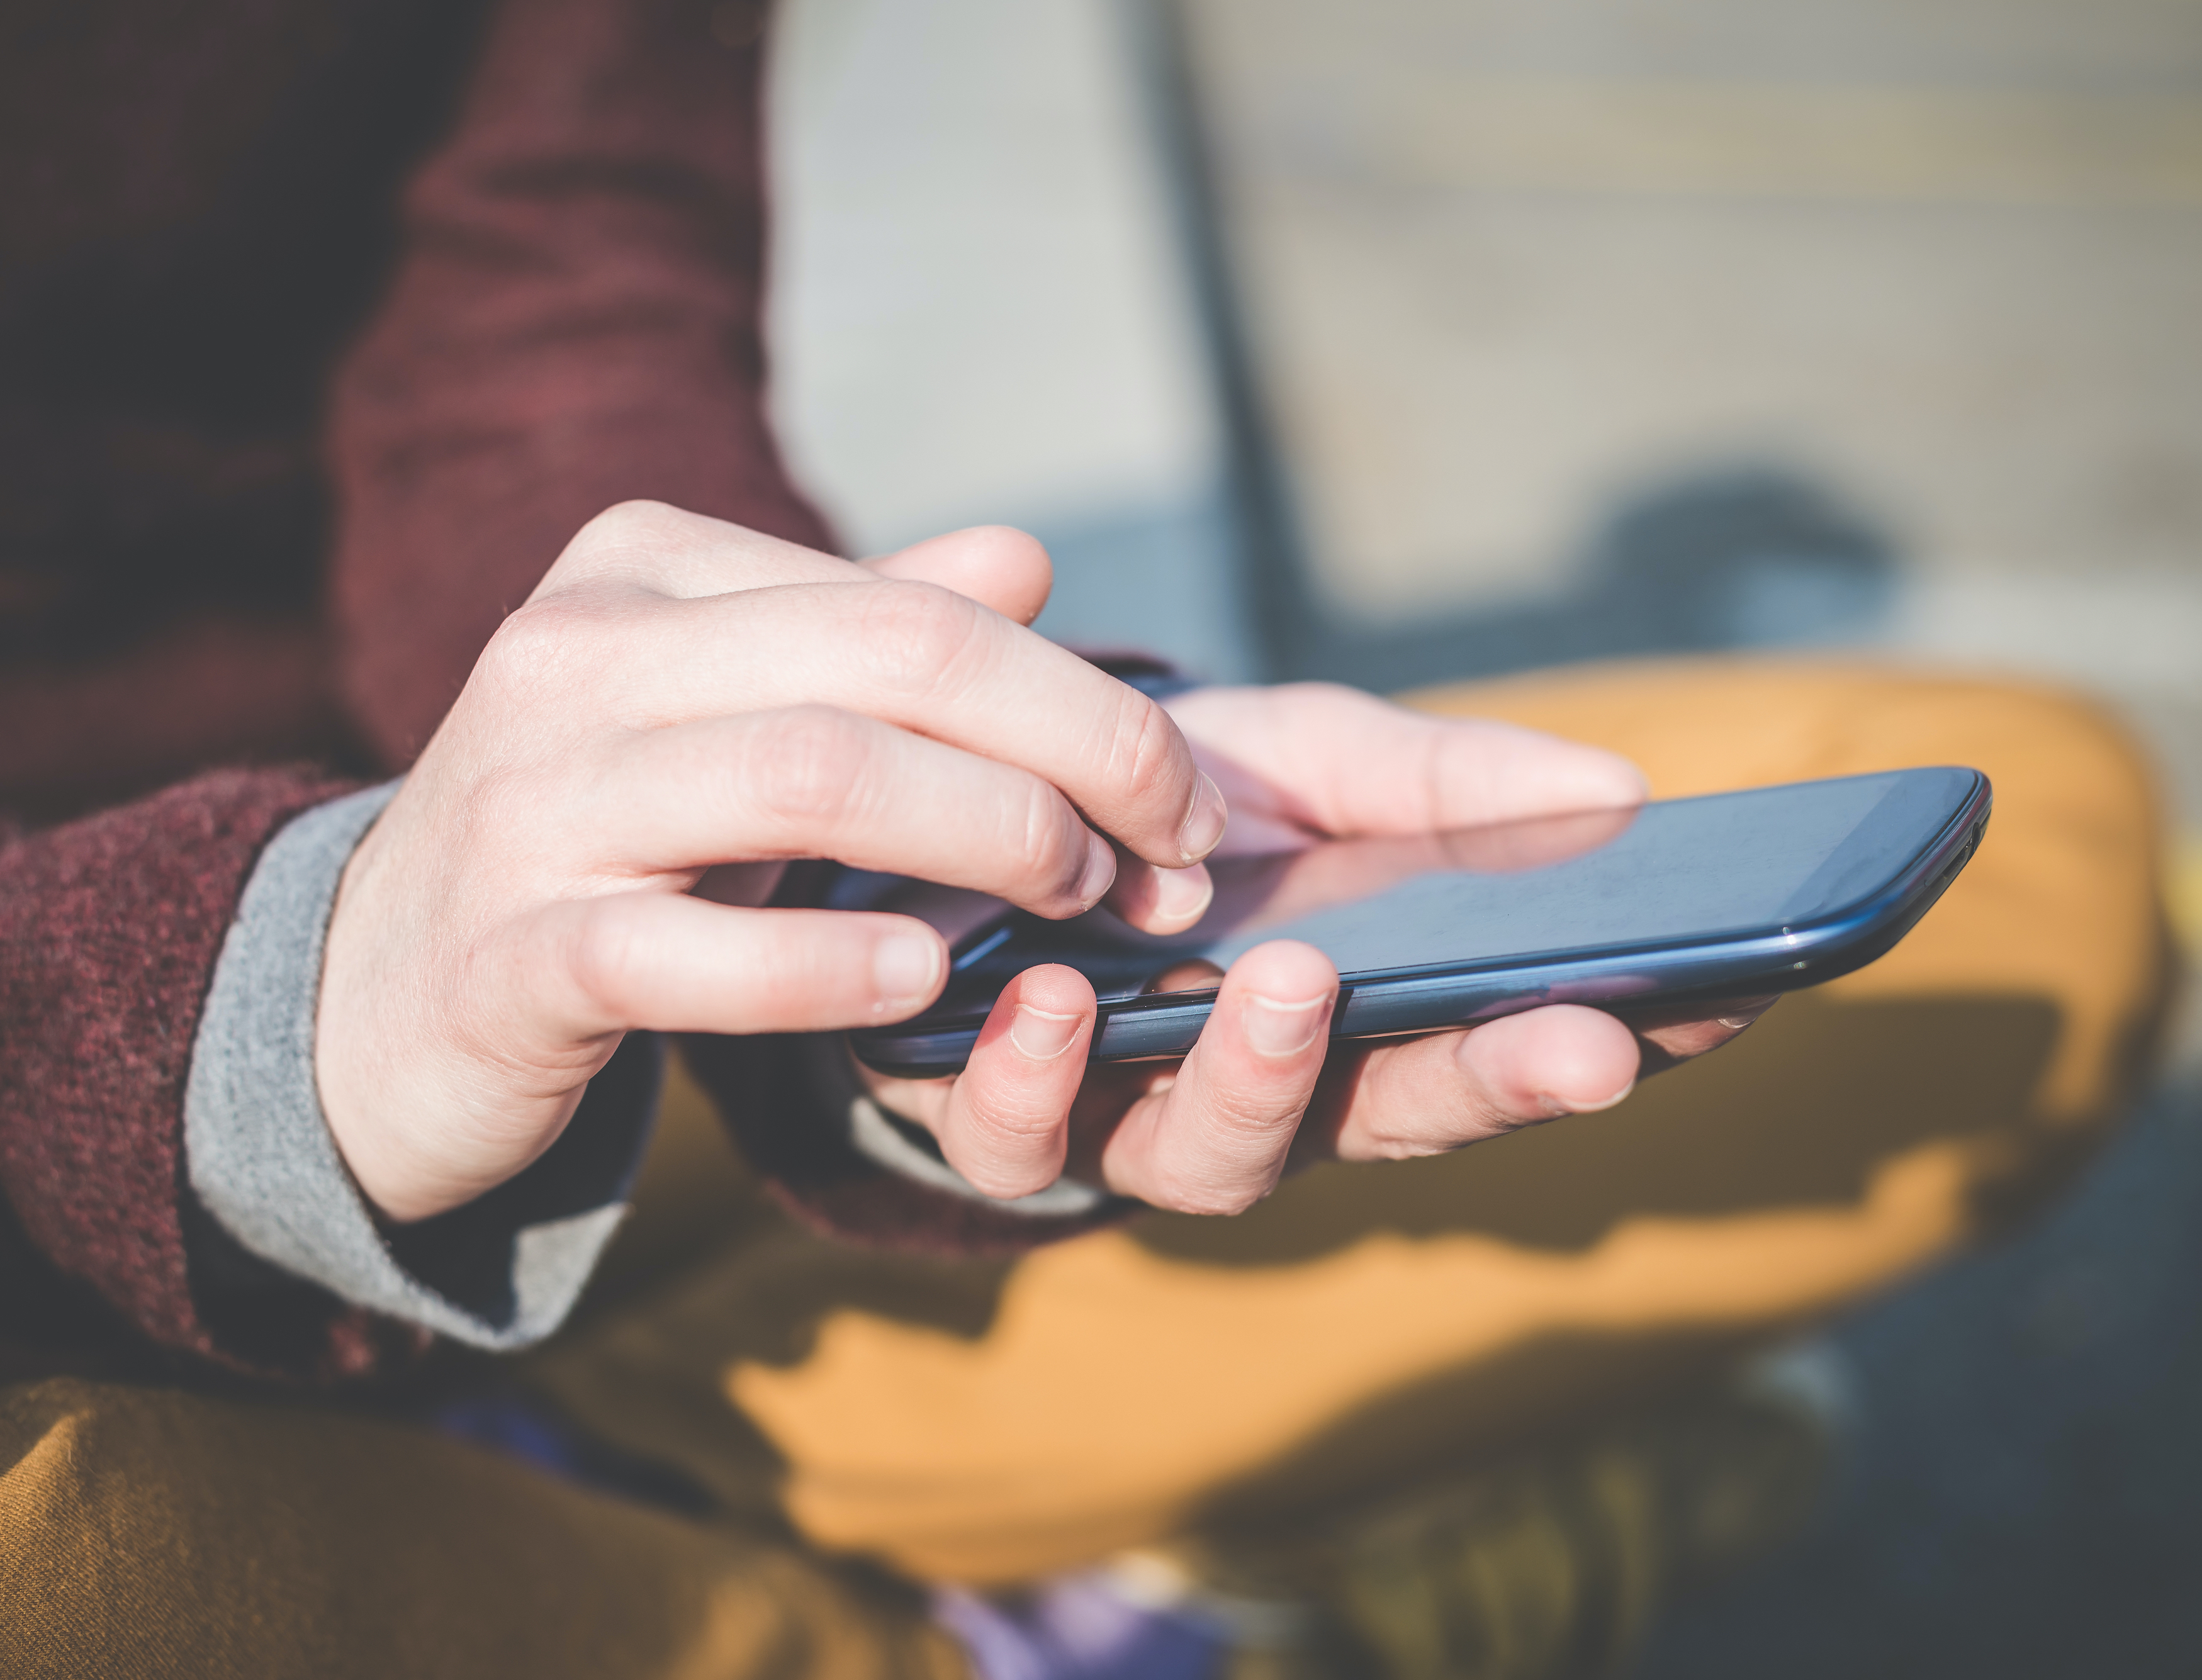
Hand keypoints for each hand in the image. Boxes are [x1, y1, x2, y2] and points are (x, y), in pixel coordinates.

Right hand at [313, 503, 1227, 1222]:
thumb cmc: (592, 845)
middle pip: (883, 668)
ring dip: (983, 840)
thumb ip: (860, 633)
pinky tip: (923, 978)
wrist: (366, 993)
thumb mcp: (718, 714)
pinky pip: (680, 948)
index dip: (1077, 698)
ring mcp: (532, 804)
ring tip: (1079, 901)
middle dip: (1070, 755)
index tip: (1179, 797)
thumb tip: (1021, 561)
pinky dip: (819, 962)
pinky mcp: (508, 955)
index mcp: (641, 572)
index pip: (910, 609)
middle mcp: (577, 657)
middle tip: (1172, 856)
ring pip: (803, 778)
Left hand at [858, 682, 1775, 1212]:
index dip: (1622, 1037)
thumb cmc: (1153, 809)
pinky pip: (1017, 1142)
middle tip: (1574, 1038)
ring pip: (1214, 1162)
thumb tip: (1622, 788)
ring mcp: (1129, 1124)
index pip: (1511, 1045)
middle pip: (1397, 1123)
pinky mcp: (993, 1120)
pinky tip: (1046, 1002)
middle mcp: (1264, 1099)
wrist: (955, 815)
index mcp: (1361, 1021)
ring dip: (1261, 1079)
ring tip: (1286, 983)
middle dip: (1493, 1083)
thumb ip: (1440, 779)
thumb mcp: (1302, 761)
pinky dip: (1035, 1077)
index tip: (1723, 999)